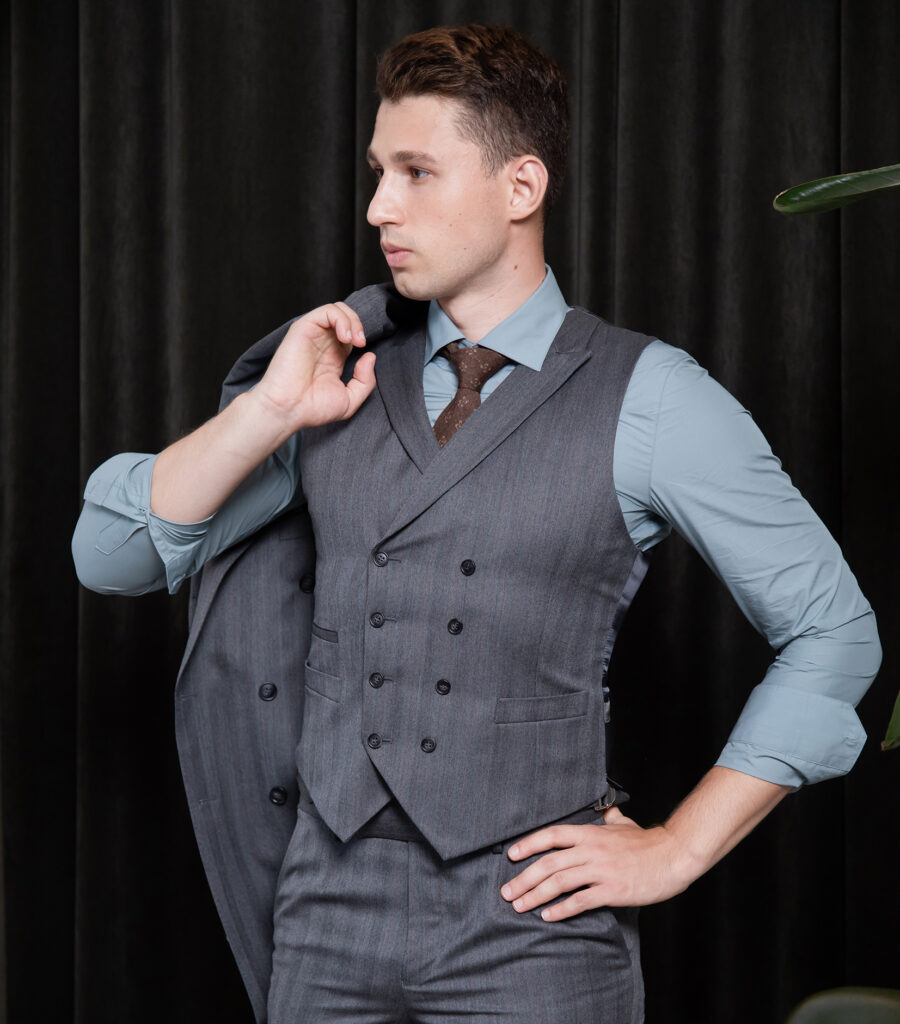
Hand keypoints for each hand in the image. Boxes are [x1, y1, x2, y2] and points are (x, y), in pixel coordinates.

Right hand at [252, 301, 375, 431]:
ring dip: (353, 321)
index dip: (362, 338)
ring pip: (337, 310)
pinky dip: (342, 319)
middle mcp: (322, 343)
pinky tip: (346, 337)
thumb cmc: (312, 409)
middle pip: (346, 317)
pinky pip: (327, 311)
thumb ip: (365, 380)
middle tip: (361, 344)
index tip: (365, 354)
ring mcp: (313, 335)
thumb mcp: (349, 400)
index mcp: (332, 357)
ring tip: (355, 340)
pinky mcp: (304, 328)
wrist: (289, 409)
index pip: (351, 334)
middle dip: (360, 326)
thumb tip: (370, 356)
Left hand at [500, 807, 694, 920]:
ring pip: (559, 882)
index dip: (529, 844)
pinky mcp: (612, 890)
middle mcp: (591, 849)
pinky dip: (561, 909)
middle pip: (549, 863)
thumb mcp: (624, 824)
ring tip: (520, 906)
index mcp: (590, 833)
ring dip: (536, 895)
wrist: (673, 856)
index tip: (510, 855)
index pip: (552, 835)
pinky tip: (548, 916)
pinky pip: (580, 901)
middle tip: (507, 892)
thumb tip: (607, 812)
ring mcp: (601, 870)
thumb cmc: (649, 842)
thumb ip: (611, 819)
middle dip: (524, 878)